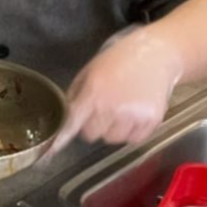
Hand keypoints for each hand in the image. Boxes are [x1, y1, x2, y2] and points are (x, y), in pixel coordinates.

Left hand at [51, 29, 182, 152]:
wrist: (157, 53)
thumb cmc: (120, 59)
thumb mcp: (91, 70)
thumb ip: (77, 94)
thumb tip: (67, 115)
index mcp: (94, 92)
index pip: (73, 123)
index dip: (61, 138)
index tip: (50, 152)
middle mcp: (112, 107)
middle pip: (92, 135)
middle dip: (94, 125)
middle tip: (103, 109)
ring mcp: (133, 116)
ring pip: (113, 140)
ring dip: (113, 130)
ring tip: (122, 109)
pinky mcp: (152, 121)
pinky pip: (134, 140)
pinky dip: (132, 132)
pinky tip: (135, 113)